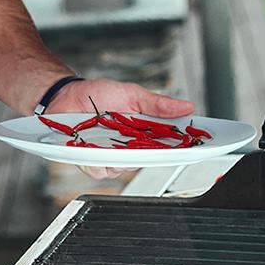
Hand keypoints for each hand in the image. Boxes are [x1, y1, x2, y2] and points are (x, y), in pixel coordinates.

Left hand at [47, 78, 195, 180]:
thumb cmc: (98, 95)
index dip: (183, 149)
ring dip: (120, 155)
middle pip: (148, 161)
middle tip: (146, 140)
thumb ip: (158, 104)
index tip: (198, 147)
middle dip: (151, 153)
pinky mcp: (90, 161)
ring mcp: (110, 157)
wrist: (66, 95)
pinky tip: (93, 146)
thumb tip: (187, 106)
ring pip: (124, 169)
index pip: (168, 146)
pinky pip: (100, 170)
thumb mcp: (132, 94)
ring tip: (111, 137)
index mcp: (143, 133)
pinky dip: (98, 160)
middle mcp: (129, 148)